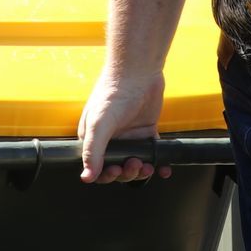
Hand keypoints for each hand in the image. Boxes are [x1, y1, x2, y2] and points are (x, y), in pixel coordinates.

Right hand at [77, 67, 170, 183]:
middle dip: (126, 173)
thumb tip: (86, 178)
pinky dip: (158, 164)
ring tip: (148, 167)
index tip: (116, 171)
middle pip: (118, 168)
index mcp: (94, 139)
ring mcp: (130, 136)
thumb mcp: (98, 124)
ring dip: (141, 172)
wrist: (138, 72)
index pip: (97, 167)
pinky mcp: (147, 132)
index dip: (106, 175)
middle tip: (134, 165)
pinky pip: (152, 153)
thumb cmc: (113, 94)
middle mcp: (112, 140)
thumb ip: (93, 151)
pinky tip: (163, 170)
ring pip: (135, 164)